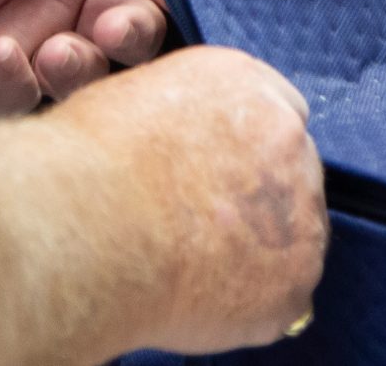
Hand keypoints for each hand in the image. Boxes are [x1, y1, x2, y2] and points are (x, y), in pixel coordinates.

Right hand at [56, 43, 326, 355]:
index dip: (246, 150)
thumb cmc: (88, 161)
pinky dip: (249, 304)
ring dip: (258, 252)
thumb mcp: (135, 101)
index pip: (276, 110)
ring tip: (191, 265)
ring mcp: (300, 214)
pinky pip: (282, 298)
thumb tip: (181, 149)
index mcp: (246, 83)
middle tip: (203, 226)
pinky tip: (198, 296)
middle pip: (291, 174)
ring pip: (292, 239)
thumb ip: (183, 120)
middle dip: (258, 201)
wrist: (85, 224)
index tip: (221, 176)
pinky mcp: (295, 282)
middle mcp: (288, 138)